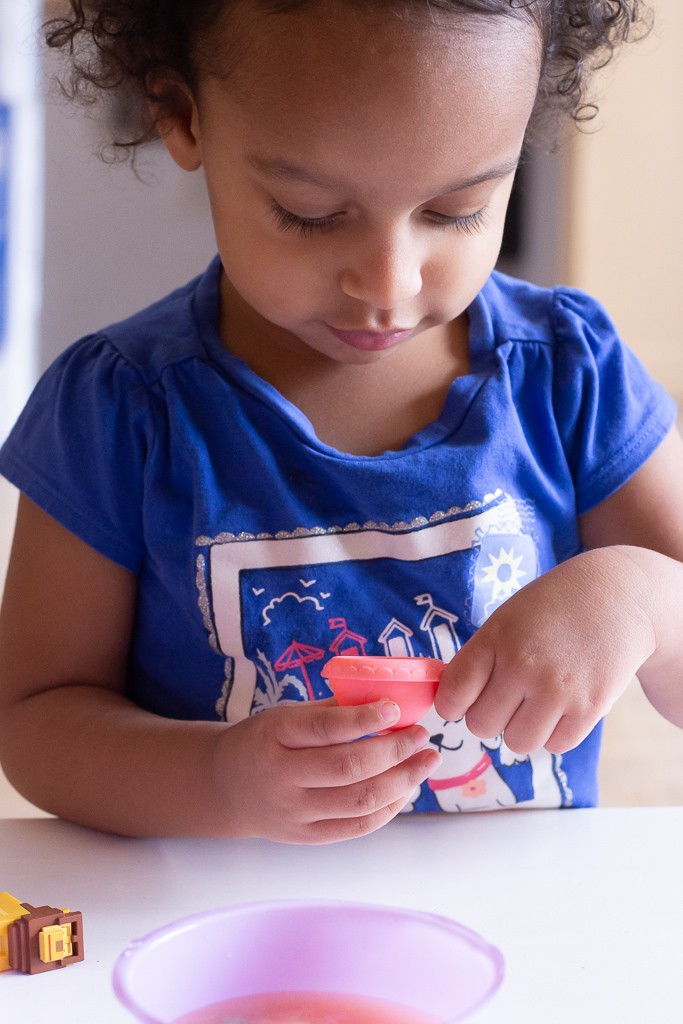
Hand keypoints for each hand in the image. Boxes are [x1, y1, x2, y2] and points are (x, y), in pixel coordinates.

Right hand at [212, 698, 440, 843]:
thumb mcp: (284, 715)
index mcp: (274, 735)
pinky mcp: (307, 837)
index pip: (325, 728)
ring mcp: (295, 813)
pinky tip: (406, 789)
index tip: (396, 708)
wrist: (225, 788)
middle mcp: (282, 777)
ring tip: (425, 762)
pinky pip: (358, 827)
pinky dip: (389, 808)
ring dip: (403, 781)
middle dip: (395, 751)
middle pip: (349, 768)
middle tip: (422, 736)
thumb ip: (330, 710)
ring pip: (360, 801)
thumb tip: (385, 700)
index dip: (364, 718)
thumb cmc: (263, 742)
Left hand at [435, 548, 657, 754]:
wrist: (619, 596)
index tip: (461, 701)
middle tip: (506, 696)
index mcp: (496, 638)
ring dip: (522, 728)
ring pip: (518, 742)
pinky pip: (555, 745)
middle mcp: (523, 666)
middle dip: (488, 715)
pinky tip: (560, 706)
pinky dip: (554, 733)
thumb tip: (451, 702)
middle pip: (481, 725)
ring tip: (535, 702)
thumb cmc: (553, 608)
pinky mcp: (590, 708)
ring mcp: (557, 690)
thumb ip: (479, 658)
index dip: (452, 704)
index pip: (454, 694)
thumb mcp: (507, 618)